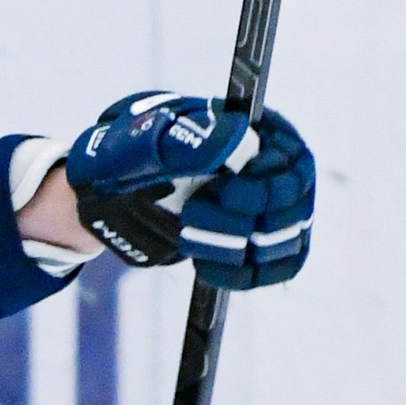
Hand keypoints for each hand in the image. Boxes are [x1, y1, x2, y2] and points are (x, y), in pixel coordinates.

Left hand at [64, 92, 315, 287]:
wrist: (113, 190)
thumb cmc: (133, 155)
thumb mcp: (150, 142)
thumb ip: (194, 141)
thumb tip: (243, 142)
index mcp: (258, 129)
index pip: (291, 162)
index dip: (264, 186)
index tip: (226, 194)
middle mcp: (274, 167)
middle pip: (292, 206)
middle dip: (241, 219)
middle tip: (193, 214)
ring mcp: (270, 208)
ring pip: (281, 242)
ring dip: (230, 246)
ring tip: (187, 232)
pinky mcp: (258, 245)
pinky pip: (272, 269)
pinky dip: (240, 275)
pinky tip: (203, 265)